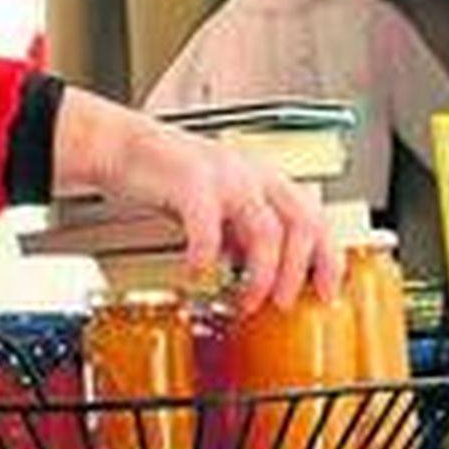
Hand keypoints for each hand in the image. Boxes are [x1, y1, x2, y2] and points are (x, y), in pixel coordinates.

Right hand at [50, 86, 340, 310]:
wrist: (120, 145)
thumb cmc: (167, 176)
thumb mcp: (218, 205)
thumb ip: (241, 234)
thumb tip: (259, 274)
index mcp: (264, 179)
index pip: (315, 217)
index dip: (328, 257)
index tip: (328, 292)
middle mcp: (252, 174)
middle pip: (302, 222)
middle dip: (299, 271)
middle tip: (284, 303)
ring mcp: (224, 176)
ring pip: (267, 230)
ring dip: (262, 274)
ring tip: (247, 300)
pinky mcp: (191, 182)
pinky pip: (208, 227)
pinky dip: (206, 257)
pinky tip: (197, 273)